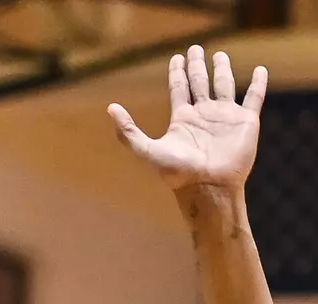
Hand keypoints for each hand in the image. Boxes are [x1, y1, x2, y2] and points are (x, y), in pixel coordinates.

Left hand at [109, 47, 265, 193]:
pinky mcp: (246, 121)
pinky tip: (260, 70)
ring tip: (219, 55)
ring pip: (224, 85)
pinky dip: (258, 83)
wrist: (208, 187)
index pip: (179, 88)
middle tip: (195, 49)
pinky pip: (254, 97)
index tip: (176, 57)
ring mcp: (225, 117)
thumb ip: (128, 131)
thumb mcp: (146, 150)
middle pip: (199, 83)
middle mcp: (203, 115)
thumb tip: (110, 108)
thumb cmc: (177, 172)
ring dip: (222, 70)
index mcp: (182, 119)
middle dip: (197, 66)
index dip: (177, 72)